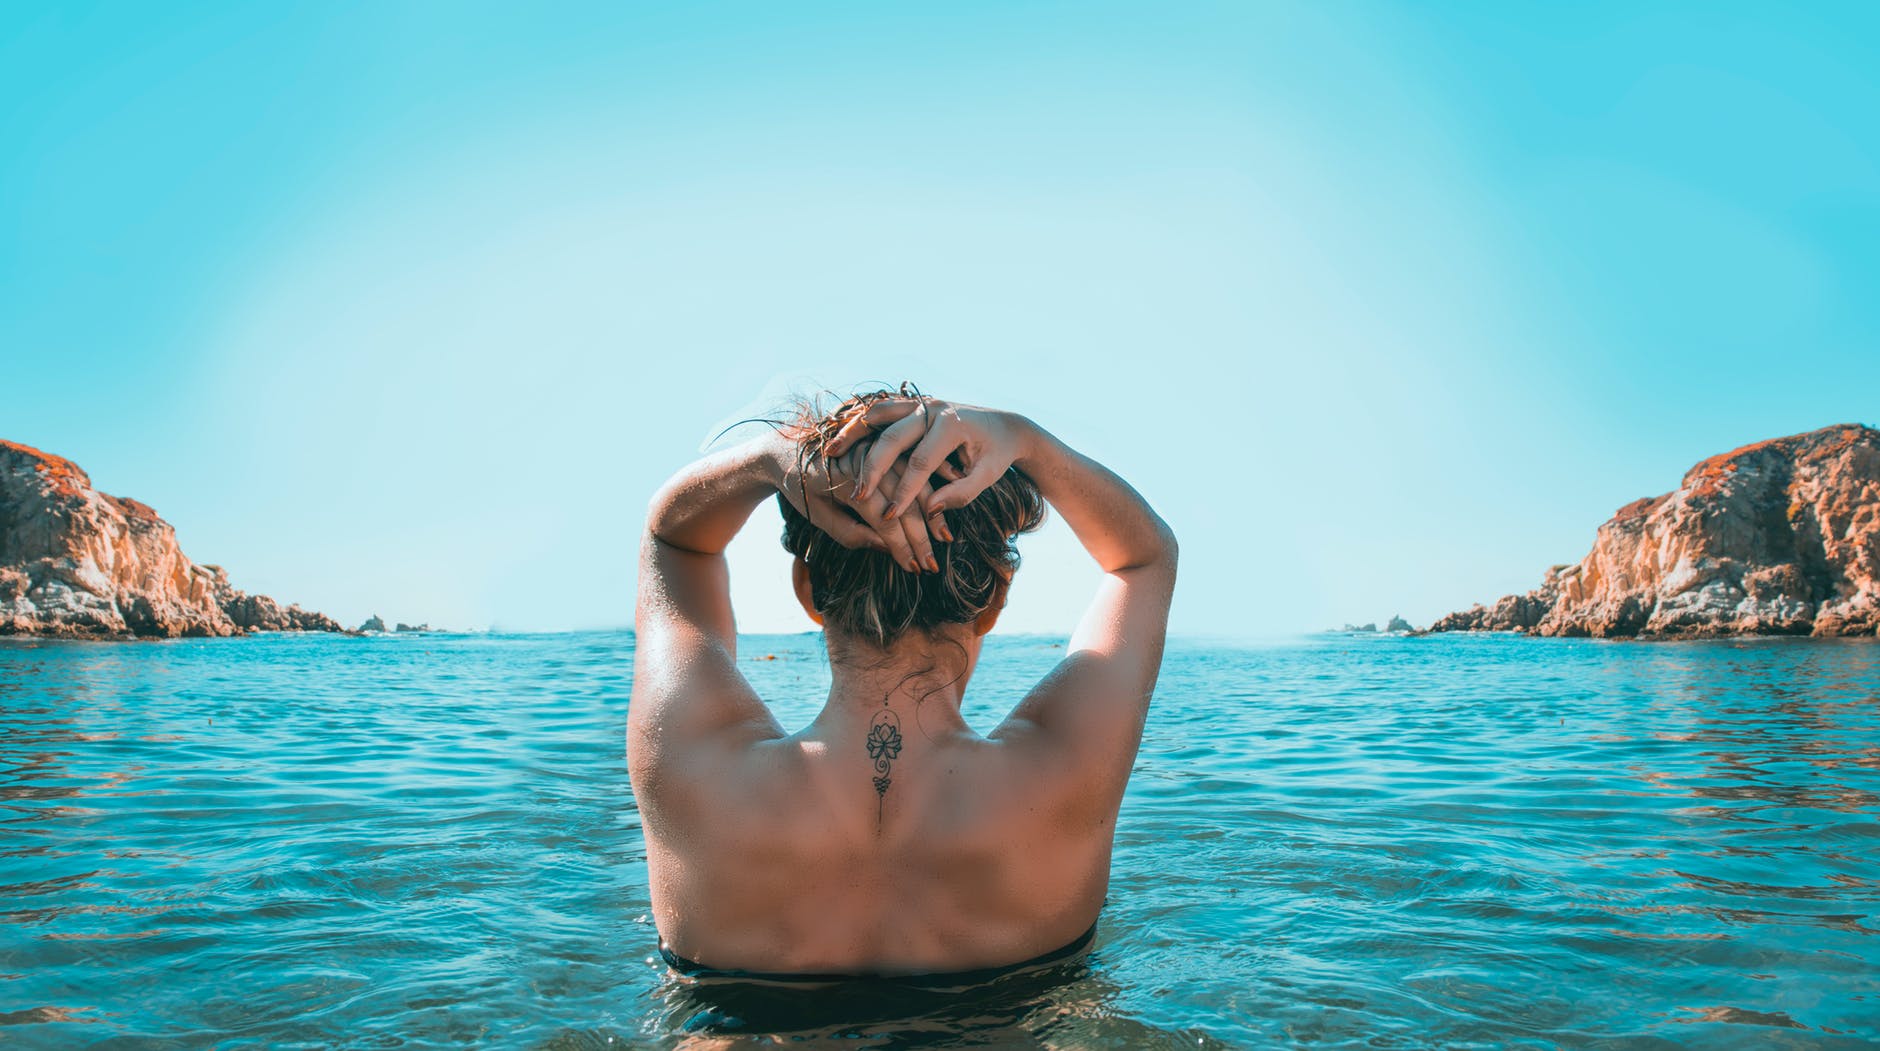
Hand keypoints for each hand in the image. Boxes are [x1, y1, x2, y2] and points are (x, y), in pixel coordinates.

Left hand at [769, 430, 944, 572]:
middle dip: (920, 537)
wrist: (785, 449)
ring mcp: (876, 447)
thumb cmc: (799, 489)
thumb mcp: (818, 517)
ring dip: (932, 511)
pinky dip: (935, 477)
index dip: (901, 546)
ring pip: (915, 481)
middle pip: (903, 503)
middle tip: (932, 564)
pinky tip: (950, 494)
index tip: (914, 568)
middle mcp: (865, 460)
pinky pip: (915, 460)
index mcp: (846, 480)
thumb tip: (888, 547)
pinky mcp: (883, 441)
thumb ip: (851, 534)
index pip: (883, 520)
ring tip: (944, 538)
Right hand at [824, 397, 1029, 524]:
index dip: (904, 491)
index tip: (889, 516)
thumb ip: (962, 493)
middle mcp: (933, 408)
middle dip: (873, 468)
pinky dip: (858, 423)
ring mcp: (920, 402)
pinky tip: (840, 439)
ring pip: (878, 416)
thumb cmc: (996, 455)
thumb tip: (933, 510)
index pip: (922, 462)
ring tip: (831, 455)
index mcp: (952, 425)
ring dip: (853, 434)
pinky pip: (879, 411)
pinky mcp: (912, 404)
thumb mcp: (987, 476)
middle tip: (857, 495)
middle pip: (892, 437)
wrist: (1004, 426)